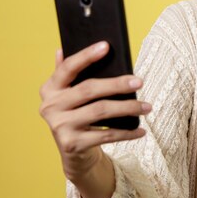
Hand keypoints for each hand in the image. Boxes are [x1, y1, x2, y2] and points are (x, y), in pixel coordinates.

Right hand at [39, 41, 149, 181]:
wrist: (73, 152)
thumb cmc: (76, 114)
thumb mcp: (68, 94)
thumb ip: (66, 73)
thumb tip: (62, 49)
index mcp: (49, 89)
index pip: (68, 68)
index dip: (86, 56)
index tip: (106, 46)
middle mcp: (50, 107)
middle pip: (88, 89)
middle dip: (117, 84)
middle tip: (139, 81)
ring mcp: (60, 127)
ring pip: (100, 111)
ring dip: (128, 108)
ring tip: (147, 106)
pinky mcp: (72, 144)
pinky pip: (106, 135)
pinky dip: (126, 133)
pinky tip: (141, 130)